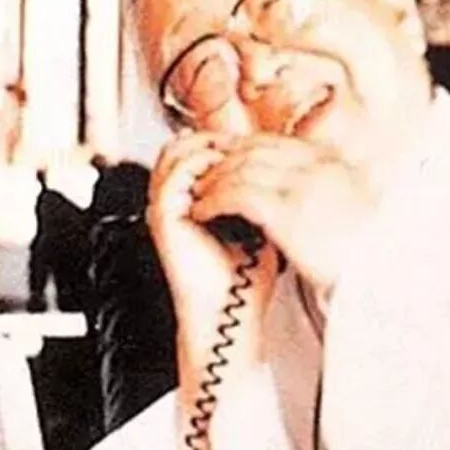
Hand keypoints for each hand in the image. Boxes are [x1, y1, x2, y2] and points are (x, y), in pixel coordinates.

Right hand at [147, 131, 278, 347]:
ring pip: (174, 154)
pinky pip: (173, 176)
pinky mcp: (165, 218)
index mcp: (195, 203)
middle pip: (181, 146)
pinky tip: (222, 167)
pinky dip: (198, 163)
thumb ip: (261, 199)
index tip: (253, 139)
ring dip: (205, 145)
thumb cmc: (245, 280)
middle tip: (240, 139)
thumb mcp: (260, 226)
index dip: (224, 140)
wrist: (230, 312)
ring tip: (231, 150)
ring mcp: (168, 209)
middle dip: (213, 137)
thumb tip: (284, 171)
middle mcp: (177, 203)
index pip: (197, 152)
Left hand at [189, 134, 376, 292]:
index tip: (227, 162)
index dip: (246, 150)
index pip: (279, 144)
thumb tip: (307, 197)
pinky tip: (202, 211)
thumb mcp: (355, 212)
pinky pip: (236, 195)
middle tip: (202, 174)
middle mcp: (318, 167)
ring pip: (241, 169)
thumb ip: (328, 194)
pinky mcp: (287, 211)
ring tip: (197, 194)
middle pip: (256, 149)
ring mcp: (303, 186)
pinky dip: (213, 200)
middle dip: (223, 160)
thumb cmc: (369, 258)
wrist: (382, 280)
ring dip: (212, 180)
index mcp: (334, 165)